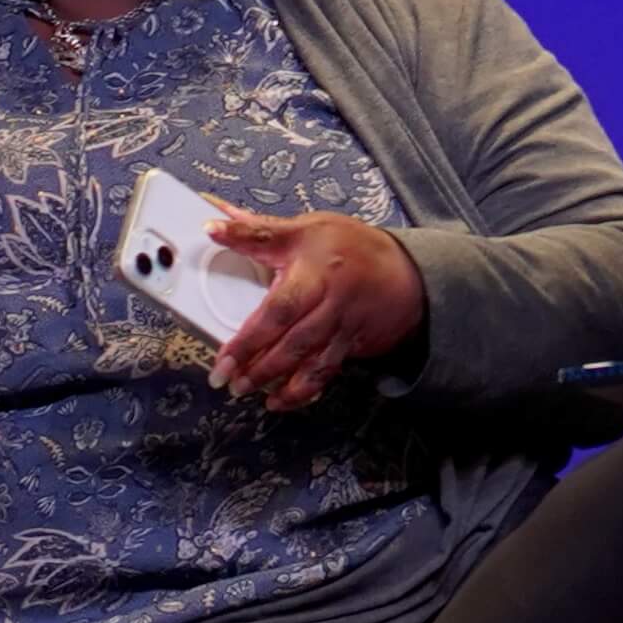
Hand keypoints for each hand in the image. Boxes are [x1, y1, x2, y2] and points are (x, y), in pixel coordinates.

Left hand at [201, 213, 426, 411]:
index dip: (248, 325)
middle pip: (290, 337)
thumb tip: (214, 223)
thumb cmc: (352, 246)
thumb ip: (261, 231)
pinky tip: (280, 400)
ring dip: (275, 380)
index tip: (221, 345)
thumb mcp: (309, 228)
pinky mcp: (351, 346)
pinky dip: (303, 390)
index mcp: (313, 271)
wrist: (408, 273)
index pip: (277, 304)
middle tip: (223, 376)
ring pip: (308, 360)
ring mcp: (342, 328)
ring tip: (244, 390)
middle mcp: (328, 303)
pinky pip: (326, 372)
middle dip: (255, 360)